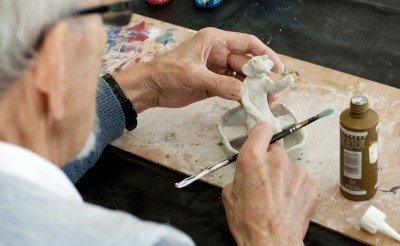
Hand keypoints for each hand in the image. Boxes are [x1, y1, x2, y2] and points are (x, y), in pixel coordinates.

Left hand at [114, 27, 284, 112]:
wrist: (150, 88)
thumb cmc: (166, 73)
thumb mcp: (193, 75)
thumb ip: (219, 84)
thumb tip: (242, 93)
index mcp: (215, 41)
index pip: (247, 44)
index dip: (264, 55)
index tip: (277, 68)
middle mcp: (219, 54)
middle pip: (247, 64)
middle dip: (260, 78)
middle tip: (272, 93)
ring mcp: (217, 70)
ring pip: (241, 78)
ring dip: (252, 90)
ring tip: (264, 102)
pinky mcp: (213, 85)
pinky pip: (232, 89)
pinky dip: (241, 96)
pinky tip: (250, 104)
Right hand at [222, 123, 316, 245]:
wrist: (272, 242)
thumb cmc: (249, 222)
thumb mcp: (229, 195)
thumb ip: (239, 175)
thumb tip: (245, 173)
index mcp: (252, 158)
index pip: (262, 128)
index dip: (260, 133)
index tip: (260, 138)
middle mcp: (276, 160)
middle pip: (275, 148)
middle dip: (269, 159)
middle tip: (263, 178)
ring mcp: (296, 171)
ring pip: (288, 165)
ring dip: (282, 175)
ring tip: (275, 195)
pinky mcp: (309, 183)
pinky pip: (300, 178)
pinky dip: (294, 186)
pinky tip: (286, 201)